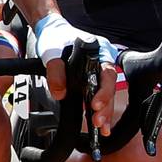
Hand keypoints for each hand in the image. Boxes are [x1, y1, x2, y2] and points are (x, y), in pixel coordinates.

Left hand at [31, 8, 124, 136]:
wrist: (51, 31)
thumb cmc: (56, 38)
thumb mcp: (52, 52)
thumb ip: (56, 72)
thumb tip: (61, 93)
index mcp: (99, 52)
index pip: (107, 73)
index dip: (103, 91)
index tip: (95, 104)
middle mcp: (103, 62)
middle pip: (110, 87)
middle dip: (105, 107)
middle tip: (98, 123)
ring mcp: (98, 72)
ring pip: (107, 94)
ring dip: (104, 112)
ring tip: (102, 129)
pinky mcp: (91, 80)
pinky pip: (98, 95)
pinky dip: (99, 110)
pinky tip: (100, 124)